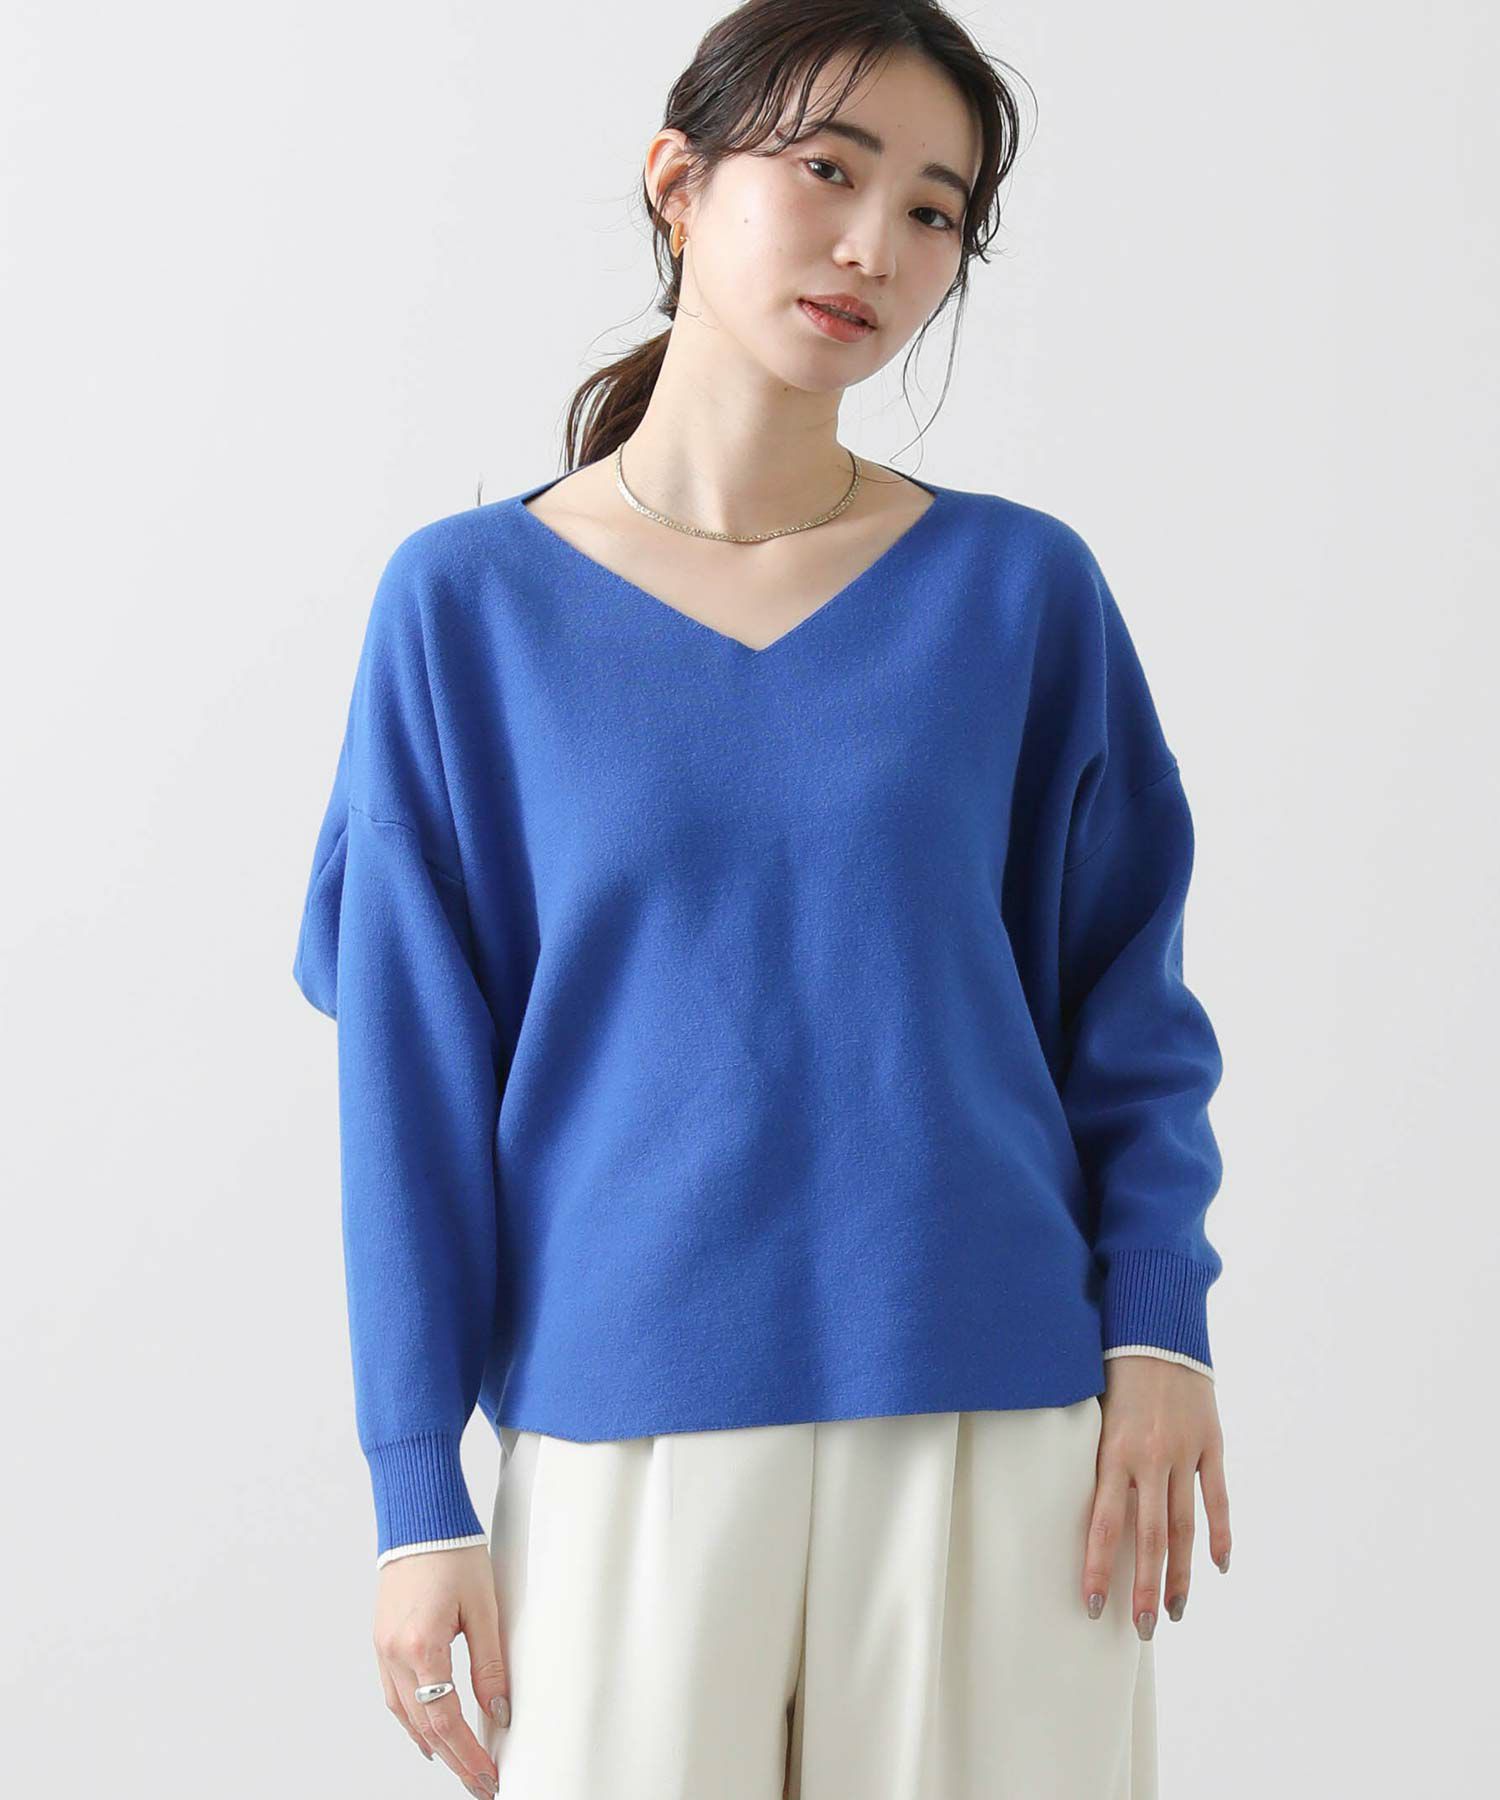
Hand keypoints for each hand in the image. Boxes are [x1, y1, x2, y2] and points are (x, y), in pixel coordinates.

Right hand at [373, 1543, 510, 1798]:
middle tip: (480, 1783)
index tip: (488, 1778)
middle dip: (454, 1760)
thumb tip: (500, 1710)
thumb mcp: (484, 1606)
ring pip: (405, 1715)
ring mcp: (383, 1648)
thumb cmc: (452, 1550)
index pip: (445, 1721)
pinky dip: (413, 1719)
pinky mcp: (381, 1640)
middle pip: (423, 1726)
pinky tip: (428, 1731)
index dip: (467, 1756)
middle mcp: (394, 1654)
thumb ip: (491, 1663)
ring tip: (460, 1766)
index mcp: (421, 1646)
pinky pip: (394, 1695)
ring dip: (433, 1745)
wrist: (418, 1517)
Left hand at [1082, 1355, 1230, 1636]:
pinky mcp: (1211, 1443)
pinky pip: (1216, 1497)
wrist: (1158, 1326)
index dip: (1099, 1567)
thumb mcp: (1095, 1410)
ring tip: (1176, 1611)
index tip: (1094, 1605)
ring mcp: (1184, 1452)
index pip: (1105, 1524)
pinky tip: (1219, 1565)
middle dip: (1145, 1588)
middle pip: (1149, 1537)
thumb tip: (1088, 1504)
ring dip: (1181, 1573)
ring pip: (1184, 1526)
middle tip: (1142, 1629)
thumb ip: (1098, 1456)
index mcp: (1114, 1451)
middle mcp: (1150, 1458)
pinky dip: (1220, 1533)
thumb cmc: (1114, 1367)